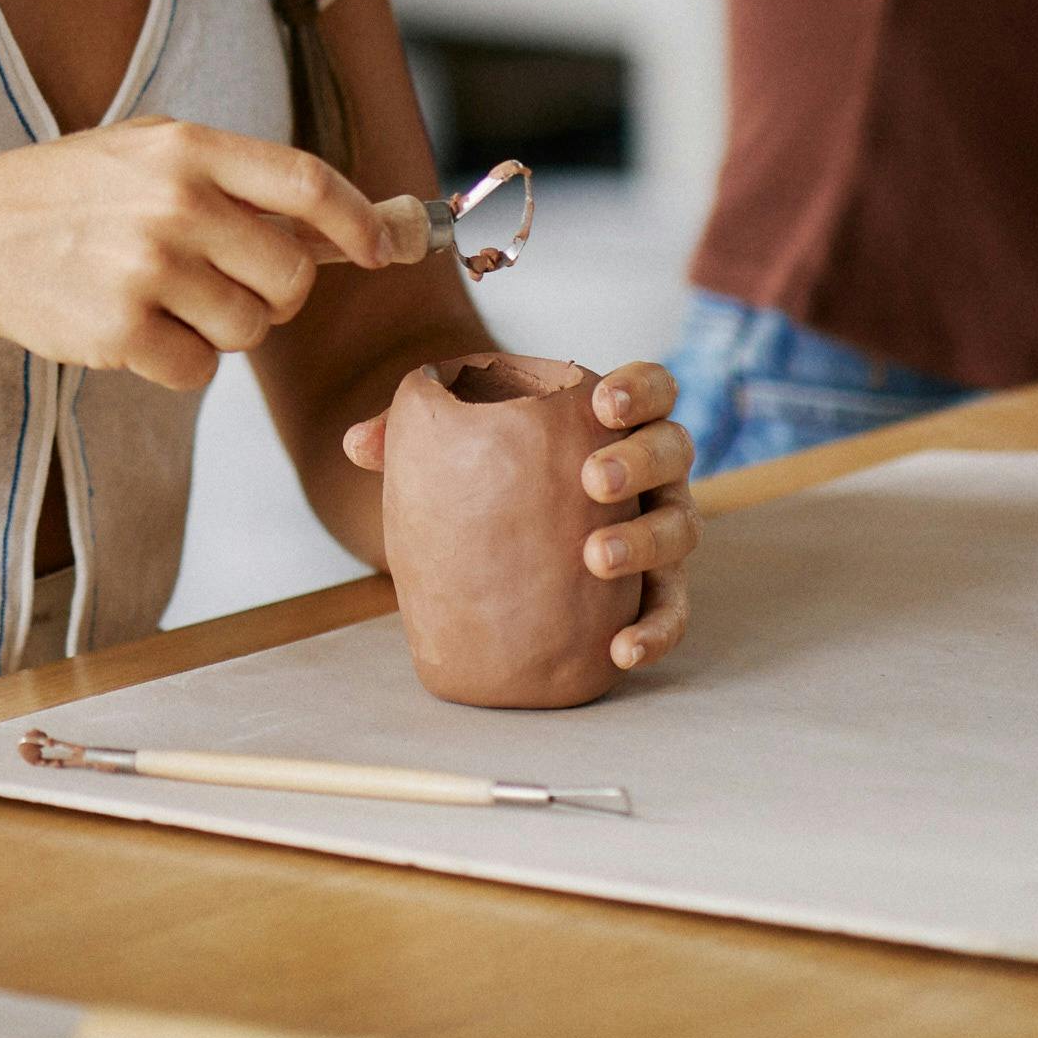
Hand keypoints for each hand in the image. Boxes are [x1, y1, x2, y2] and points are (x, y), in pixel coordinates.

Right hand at [0, 116, 388, 390]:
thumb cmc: (72, 193)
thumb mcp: (153, 154)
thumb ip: (245, 182)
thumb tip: (361, 225)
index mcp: (189, 148)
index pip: (310, 183)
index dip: (360, 221)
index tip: (382, 250)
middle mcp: (175, 202)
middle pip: (292, 275)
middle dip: (277, 295)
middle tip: (231, 286)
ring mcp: (146, 267)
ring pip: (249, 329)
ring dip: (223, 330)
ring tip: (168, 302)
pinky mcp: (119, 329)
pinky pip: (199, 371)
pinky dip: (180, 362)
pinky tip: (138, 332)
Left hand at [342, 359, 696, 673]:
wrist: (508, 529)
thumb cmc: (489, 470)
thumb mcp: (457, 444)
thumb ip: (409, 433)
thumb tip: (356, 444)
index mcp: (614, 420)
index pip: (651, 386)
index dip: (639, 389)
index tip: (601, 404)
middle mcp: (651, 471)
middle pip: (674, 449)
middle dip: (641, 460)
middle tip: (592, 479)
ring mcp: (658, 527)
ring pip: (681, 528)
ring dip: (646, 541)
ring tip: (595, 558)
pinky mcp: (655, 589)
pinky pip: (668, 610)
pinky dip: (654, 630)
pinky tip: (620, 651)